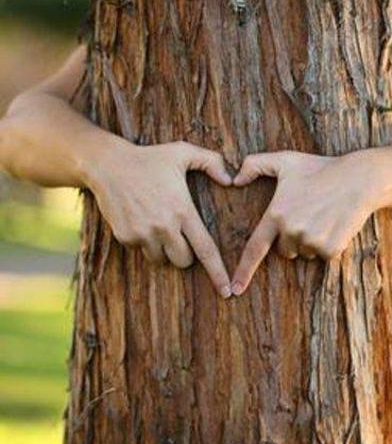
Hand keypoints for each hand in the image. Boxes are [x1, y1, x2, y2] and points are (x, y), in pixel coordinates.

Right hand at [84, 139, 232, 297]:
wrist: (108, 165)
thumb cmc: (149, 157)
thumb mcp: (183, 151)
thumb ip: (211, 162)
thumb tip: (231, 180)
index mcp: (182, 210)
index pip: (205, 249)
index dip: (217, 272)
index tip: (227, 292)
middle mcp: (164, 226)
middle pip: (184, 261)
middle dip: (186, 254)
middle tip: (179, 233)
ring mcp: (143, 234)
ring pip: (161, 259)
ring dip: (163, 249)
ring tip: (157, 222)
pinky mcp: (125, 237)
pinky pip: (140, 250)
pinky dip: (144, 241)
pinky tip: (140, 218)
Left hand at [230, 149, 382, 294]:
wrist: (358, 178)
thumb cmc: (320, 168)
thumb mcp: (285, 160)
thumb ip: (254, 165)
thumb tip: (234, 181)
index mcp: (277, 214)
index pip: (255, 247)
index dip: (243, 271)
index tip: (235, 289)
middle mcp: (291, 230)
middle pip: (285, 249)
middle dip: (293, 237)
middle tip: (308, 213)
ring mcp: (312, 241)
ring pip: (305, 252)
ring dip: (311, 240)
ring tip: (323, 215)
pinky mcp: (331, 249)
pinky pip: (324, 255)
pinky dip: (329, 244)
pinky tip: (335, 223)